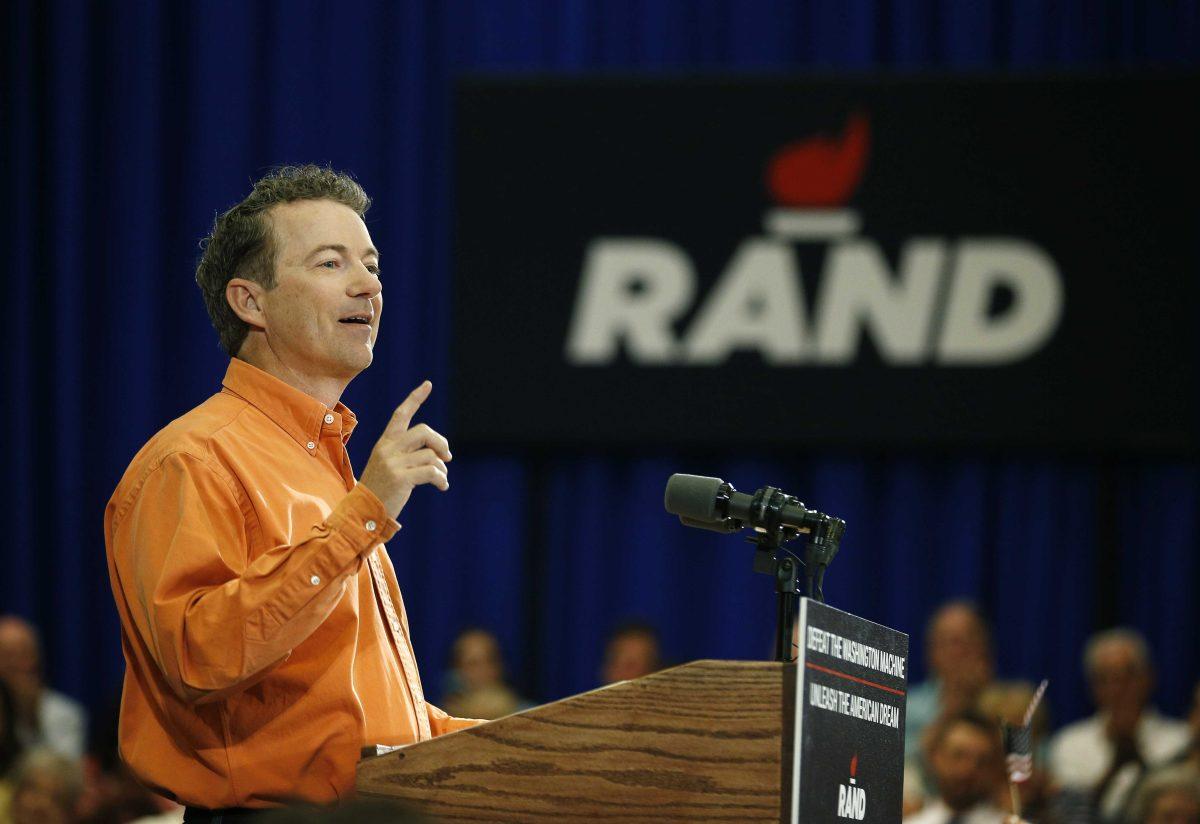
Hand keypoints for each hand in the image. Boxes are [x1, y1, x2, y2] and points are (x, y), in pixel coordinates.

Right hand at [358, 381, 451, 517]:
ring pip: (431, 455)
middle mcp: (388, 449)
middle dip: (441, 442)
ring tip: (440, 479)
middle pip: (424, 431)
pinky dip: (441, 479)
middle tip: (447, 457)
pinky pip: (432, 471)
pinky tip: (442, 486)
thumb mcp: (389, 465)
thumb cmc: (381, 489)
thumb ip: (407, 453)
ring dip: (442, 468)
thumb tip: (440, 453)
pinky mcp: (401, 478)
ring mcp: (394, 463)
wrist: (363, 512)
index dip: (415, 398)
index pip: (401, 414)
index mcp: (385, 442)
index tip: (428, 384)